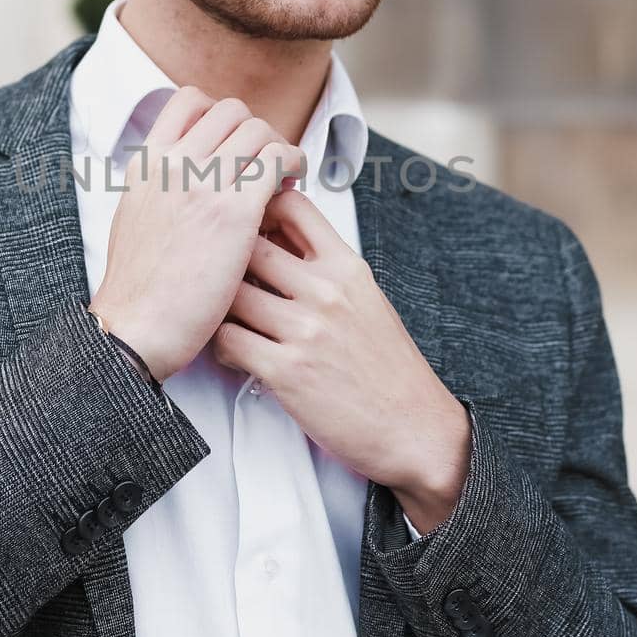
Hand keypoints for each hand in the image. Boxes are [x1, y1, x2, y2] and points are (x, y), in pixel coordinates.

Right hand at [88, 87, 305, 382]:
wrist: (135, 328)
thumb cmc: (139, 288)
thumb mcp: (135, 216)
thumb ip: (160, 187)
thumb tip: (187, 174)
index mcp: (147, 163)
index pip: (187, 100)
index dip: (219, 114)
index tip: (232, 144)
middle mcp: (174, 163)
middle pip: (231, 110)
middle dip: (255, 131)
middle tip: (264, 165)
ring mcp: (203, 184)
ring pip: (259, 129)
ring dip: (278, 148)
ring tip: (283, 178)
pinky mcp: (235, 212)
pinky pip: (278, 160)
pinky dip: (293, 166)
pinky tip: (292, 190)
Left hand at [211, 187, 471, 523]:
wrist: (416, 429)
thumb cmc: (389, 371)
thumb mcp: (366, 301)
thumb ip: (324, 270)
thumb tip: (276, 241)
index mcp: (347, 268)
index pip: (292, 207)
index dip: (259, 209)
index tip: (248, 227)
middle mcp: (326, 292)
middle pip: (250, 245)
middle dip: (229, 261)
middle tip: (224, 280)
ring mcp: (305, 330)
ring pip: (230, 294)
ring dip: (219, 307)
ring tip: (229, 321)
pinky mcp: (285, 371)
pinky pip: (227, 341)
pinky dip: (221, 347)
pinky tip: (237, 354)